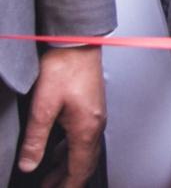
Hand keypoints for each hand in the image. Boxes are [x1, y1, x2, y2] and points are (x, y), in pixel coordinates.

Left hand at [17, 47, 104, 185]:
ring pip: (83, 150)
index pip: (79, 167)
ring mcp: (95, 115)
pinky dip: (70, 152)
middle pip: (84, 161)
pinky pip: (83, 138)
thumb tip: (28, 163)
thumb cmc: (65, 67)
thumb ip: (35, 138)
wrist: (77, 43)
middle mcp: (95, 123)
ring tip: (51, 178)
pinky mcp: (90, 107)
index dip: (69, 185)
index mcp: (86, 127)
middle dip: (68, 180)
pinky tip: (58, 150)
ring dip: (68, 167)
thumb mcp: (42, 106)